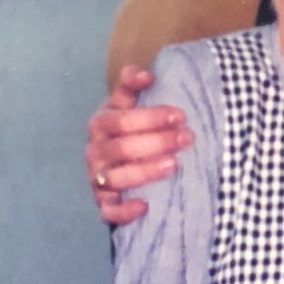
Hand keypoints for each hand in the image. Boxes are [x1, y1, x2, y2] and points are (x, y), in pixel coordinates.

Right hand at [86, 65, 193, 224]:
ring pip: (116, 178)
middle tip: (189, 137)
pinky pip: (108, 211)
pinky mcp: (103, 202)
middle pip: (121, 148)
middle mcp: (95, 152)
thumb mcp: (127, 104)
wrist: (117, 160)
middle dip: (157, 142)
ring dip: (145, 171)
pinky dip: (123, 211)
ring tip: (175, 164)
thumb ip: (131, 85)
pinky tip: (144, 205)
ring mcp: (97, 178)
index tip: (180, 115)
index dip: (150, 117)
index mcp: (101, 124)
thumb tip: (144, 72)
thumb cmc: (128, 128)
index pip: (121, 121)